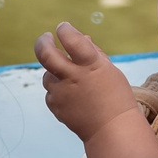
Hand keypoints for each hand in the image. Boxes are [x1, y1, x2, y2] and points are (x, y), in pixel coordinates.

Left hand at [35, 23, 143, 144]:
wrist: (112, 130)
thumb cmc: (115, 97)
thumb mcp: (109, 70)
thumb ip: (93, 52)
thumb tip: (81, 36)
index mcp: (91, 65)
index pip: (72, 40)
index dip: (64, 30)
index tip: (63, 28)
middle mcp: (73, 77)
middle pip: (46, 54)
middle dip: (42, 42)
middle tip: (46, 37)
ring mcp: (62, 93)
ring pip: (48, 75)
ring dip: (56, 73)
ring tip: (73, 81)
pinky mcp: (55, 106)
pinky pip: (51, 92)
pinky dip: (59, 90)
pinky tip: (74, 98)